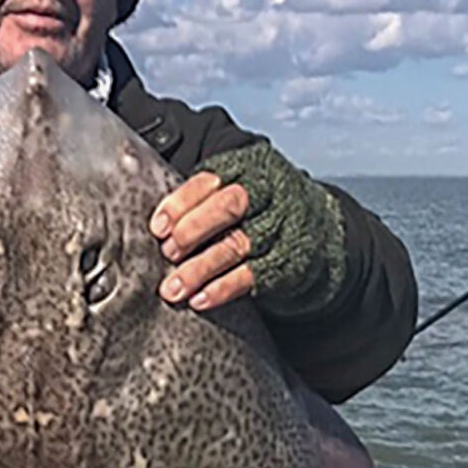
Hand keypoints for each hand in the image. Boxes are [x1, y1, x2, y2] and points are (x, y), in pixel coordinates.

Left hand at [149, 143, 345, 314]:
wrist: (316, 231)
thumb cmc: (253, 211)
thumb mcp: (230, 191)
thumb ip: (198, 200)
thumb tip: (151, 228)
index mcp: (248, 168)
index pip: (211, 180)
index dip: (181, 203)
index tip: (157, 227)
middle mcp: (269, 192)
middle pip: (229, 206)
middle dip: (193, 230)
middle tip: (167, 252)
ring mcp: (282, 226)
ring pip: (237, 245)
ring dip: (199, 268)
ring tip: (171, 289)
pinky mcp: (289, 259)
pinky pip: (252, 275)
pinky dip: (222, 288)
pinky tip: (199, 299)